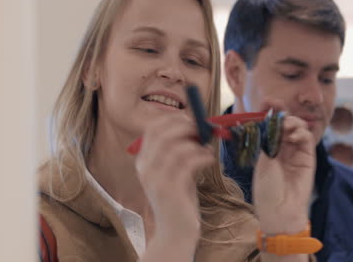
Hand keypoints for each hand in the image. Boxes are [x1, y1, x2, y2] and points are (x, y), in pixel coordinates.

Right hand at [134, 114, 214, 243]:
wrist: (174, 232)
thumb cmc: (178, 199)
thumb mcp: (175, 171)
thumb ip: (180, 151)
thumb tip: (198, 128)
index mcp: (143, 161)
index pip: (152, 129)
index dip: (172, 119)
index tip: (191, 119)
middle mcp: (145, 168)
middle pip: (162, 134)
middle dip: (185, 127)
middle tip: (203, 129)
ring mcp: (156, 179)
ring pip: (176, 147)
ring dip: (197, 144)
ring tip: (208, 149)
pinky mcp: (170, 190)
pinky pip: (188, 163)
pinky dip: (202, 156)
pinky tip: (210, 159)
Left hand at [253, 115, 315, 233]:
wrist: (280, 209)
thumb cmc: (267, 188)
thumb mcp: (263, 162)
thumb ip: (268, 141)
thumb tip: (268, 119)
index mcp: (268, 149)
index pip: (270, 126)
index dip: (269, 113)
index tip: (267, 102)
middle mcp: (282, 148)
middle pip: (285, 124)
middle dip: (281, 113)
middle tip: (277, 107)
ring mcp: (295, 152)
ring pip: (298, 128)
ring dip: (292, 122)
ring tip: (286, 127)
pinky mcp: (308, 158)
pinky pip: (306, 139)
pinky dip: (300, 133)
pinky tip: (293, 136)